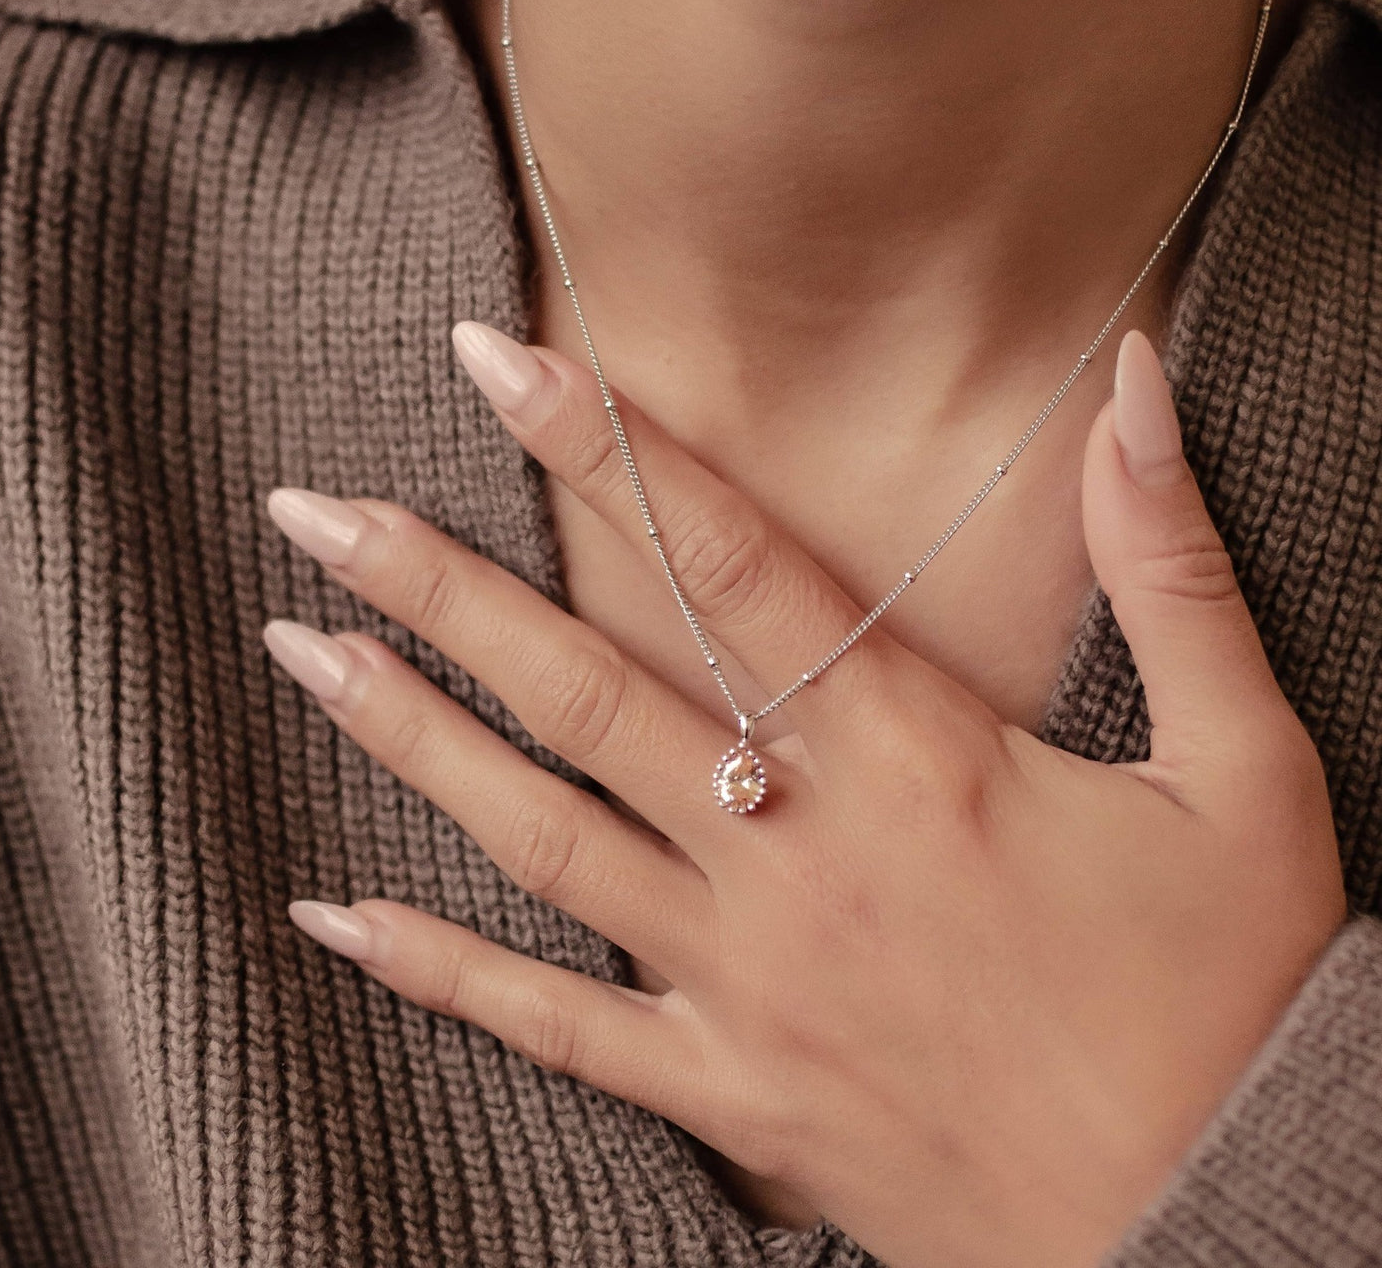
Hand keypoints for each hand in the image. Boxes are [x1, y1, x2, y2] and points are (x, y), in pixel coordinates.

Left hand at [263, 320, 1345, 1267]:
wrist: (1223, 1222)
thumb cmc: (1233, 994)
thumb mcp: (1243, 769)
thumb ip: (1170, 568)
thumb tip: (1132, 390)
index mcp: (919, 758)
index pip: (730, 563)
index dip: (608, 449)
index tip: (499, 361)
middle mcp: (803, 854)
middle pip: (588, 689)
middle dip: (441, 586)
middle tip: (311, 508)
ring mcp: (749, 982)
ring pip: (543, 838)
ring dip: (411, 738)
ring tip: (301, 649)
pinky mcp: (734, 1094)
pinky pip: (556, 1030)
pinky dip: (437, 974)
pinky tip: (330, 915)